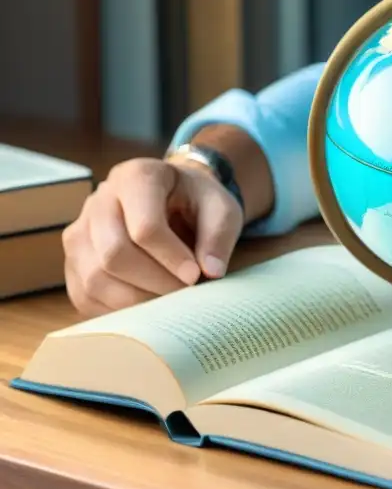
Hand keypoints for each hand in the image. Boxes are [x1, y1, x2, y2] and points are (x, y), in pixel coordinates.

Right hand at [62, 157, 243, 316]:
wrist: (174, 199)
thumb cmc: (197, 202)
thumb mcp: (221, 208)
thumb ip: (219, 236)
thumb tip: (211, 272)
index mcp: (136, 177)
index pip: (145, 227)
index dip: (171, 258)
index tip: (196, 276)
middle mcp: (98, 201)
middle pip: (114, 255)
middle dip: (155, 283)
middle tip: (185, 294)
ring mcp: (78, 232)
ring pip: (95, 279)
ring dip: (137, 301)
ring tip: (170, 302)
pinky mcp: (73, 262)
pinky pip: (86, 296)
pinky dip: (118, 311)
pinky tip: (148, 307)